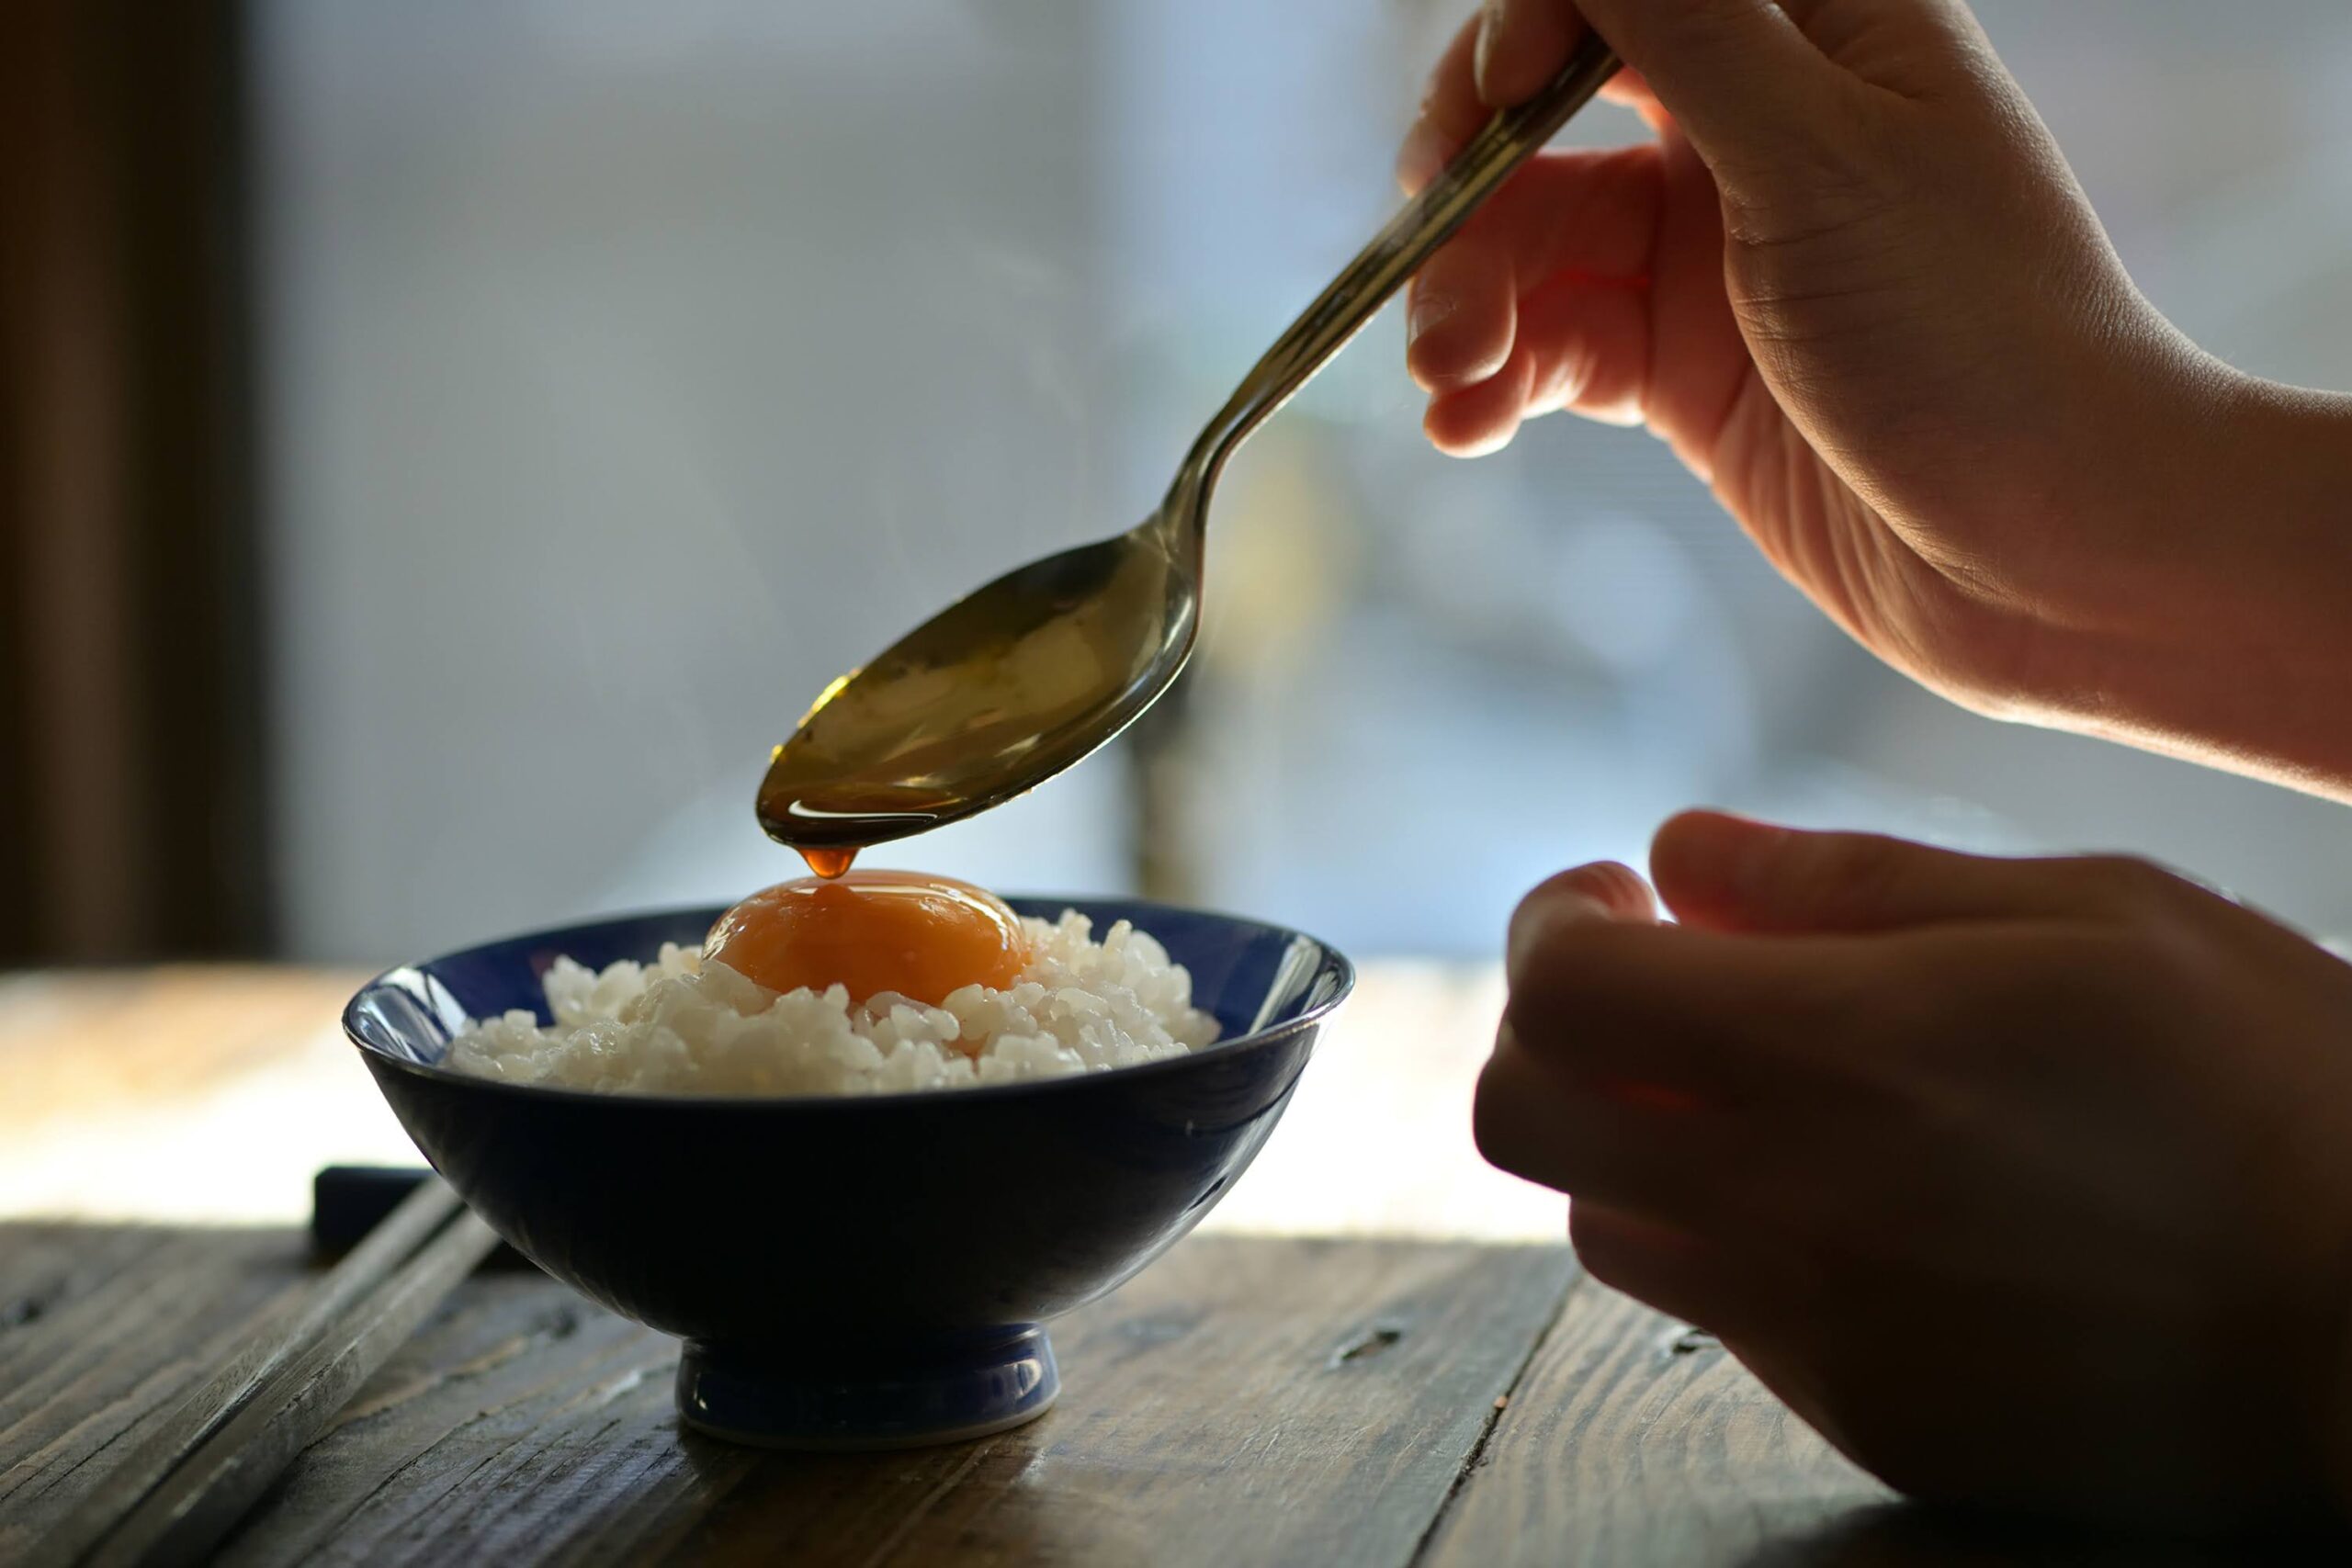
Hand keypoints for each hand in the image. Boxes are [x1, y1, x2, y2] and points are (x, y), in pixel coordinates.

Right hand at [1399, 0, 2351, 796]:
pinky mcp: (1685, 374)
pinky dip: (1493, 381)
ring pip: (1532, 244)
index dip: (1527, 34)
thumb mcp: (1819, 159)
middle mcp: (1753, 133)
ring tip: (1448, 375)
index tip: (1495, 107)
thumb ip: (1688, 32)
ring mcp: (1712, 260)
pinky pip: (1552, 349)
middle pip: (1546, 118)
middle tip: (1432, 273)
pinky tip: (1465, 424)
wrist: (2049, 553)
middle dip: (1471, 191)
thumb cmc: (1975, 335)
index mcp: (1817, 39)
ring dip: (1465, 301)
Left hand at [1478, 811, 2351, 1522]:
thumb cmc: (2272, 1088)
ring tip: (1754, 1084)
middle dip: (1554, 1029)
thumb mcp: (2089, 916)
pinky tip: (1844, 1187)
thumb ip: (1851, 880)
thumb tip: (1681, 851)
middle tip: (1652, 979)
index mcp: (1840, 1055)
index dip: (1555, 924)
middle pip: (1520, 1117)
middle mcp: (1790, 1206)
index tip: (1615, 898)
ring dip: (1629, 1134)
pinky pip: (1716, 1313)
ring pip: (1601, 1224)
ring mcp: (1818, 1332)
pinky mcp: (1866, 1415)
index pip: (1562, 993)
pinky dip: (1727, 1233)